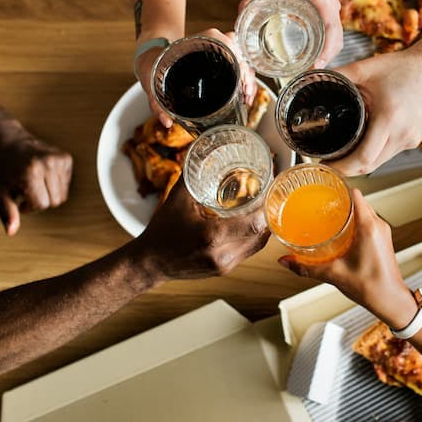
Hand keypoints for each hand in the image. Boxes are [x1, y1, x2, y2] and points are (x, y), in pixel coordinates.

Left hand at [0, 126, 73, 235]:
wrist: (10, 142)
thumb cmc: (4, 170)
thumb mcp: (0, 192)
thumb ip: (7, 212)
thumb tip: (11, 232)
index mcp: (31, 172)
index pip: (41, 205)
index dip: (29, 207)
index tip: (19, 197)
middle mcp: (48, 164)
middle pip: (55, 201)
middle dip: (41, 200)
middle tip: (27, 190)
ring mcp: (59, 159)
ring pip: (63, 195)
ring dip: (49, 193)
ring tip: (35, 183)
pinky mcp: (66, 158)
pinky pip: (67, 183)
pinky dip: (56, 184)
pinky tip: (43, 176)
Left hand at [135, 28, 256, 127]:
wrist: (150, 58)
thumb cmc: (152, 66)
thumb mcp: (151, 82)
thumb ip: (156, 103)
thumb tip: (167, 122)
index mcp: (197, 42)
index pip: (225, 41)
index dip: (236, 58)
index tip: (241, 78)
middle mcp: (210, 44)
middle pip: (238, 53)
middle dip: (247, 75)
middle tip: (246, 94)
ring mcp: (216, 53)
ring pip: (241, 61)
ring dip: (248, 79)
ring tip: (247, 98)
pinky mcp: (218, 63)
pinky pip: (237, 68)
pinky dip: (244, 81)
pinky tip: (245, 96)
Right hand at [136, 178, 269, 279]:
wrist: (150, 263)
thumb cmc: (162, 232)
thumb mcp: (177, 199)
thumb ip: (192, 174)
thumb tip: (202, 151)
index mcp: (212, 236)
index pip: (254, 224)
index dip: (268, 206)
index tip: (270, 188)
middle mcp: (222, 254)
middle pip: (261, 234)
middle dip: (269, 213)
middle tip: (270, 193)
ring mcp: (225, 265)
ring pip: (258, 244)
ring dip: (264, 226)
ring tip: (265, 206)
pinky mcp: (225, 270)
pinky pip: (248, 252)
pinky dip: (254, 237)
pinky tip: (253, 223)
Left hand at [240, 0, 342, 66]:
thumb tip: (238, 16)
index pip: (331, 28)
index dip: (327, 49)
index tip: (316, 64)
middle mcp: (330, 4)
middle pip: (337, 37)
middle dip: (327, 57)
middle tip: (310, 72)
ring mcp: (332, 6)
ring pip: (337, 35)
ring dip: (329, 52)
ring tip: (312, 68)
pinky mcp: (328, 7)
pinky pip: (334, 29)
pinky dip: (328, 44)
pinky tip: (316, 54)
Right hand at [277, 189, 416, 328]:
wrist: (391, 301)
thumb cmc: (372, 287)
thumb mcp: (334, 274)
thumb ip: (306, 267)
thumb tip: (287, 261)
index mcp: (369, 227)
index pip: (355, 194)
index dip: (340, 188)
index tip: (325, 188)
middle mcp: (378, 225)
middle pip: (358, 201)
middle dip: (340, 199)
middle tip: (321, 201)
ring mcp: (383, 232)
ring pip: (364, 210)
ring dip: (348, 209)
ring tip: (329, 213)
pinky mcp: (383, 239)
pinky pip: (368, 220)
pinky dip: (355, 220)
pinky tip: (341, 229)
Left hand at [330, 37, 421, 175]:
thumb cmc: (405, 67)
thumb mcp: (367, 68)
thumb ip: (340, 75)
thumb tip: (314, 77)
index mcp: (389, 118)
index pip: (362, 158)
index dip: (342, 166)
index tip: (326, 163)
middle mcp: (402, 134)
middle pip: (370, 166)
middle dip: (348, 168)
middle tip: (330, 162)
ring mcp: (412, 139)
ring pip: (381, 161)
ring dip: (363, 161)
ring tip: (345, 153)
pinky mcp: (416, 139)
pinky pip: (392, 152)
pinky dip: (377, 152)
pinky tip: (367, 142)